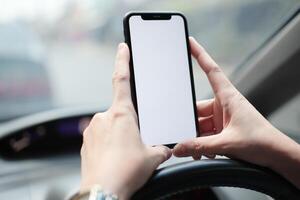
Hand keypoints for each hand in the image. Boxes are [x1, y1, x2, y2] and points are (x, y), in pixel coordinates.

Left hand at [80, 43, 170, 198]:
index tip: (123, 47)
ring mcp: (92, 130)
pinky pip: (100, 139)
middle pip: (120, 112)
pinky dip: (108, 146)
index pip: (121, 78)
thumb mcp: (152, 157)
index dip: (123, 60)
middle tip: (135, 144)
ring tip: (126, 155)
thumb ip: (161, 148)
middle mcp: (103, 118)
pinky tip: (115, 159)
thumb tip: (166, 148)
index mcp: (122, 113)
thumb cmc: (126, 171)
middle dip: (129, 124)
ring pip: (110, 127)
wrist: (103, 190)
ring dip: (119, 137)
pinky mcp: (85, 144)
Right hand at [173, 37, 299, 170]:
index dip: (200, 54)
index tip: (190, 42)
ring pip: (201, 123)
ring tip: (197, 151)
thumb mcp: (226, 144)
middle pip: (198, 108)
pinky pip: (207, 132)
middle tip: (184, 137)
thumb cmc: (261, 142)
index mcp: (228, 97)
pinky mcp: (225, 128)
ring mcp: (224, 117)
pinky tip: (204, 153)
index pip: (211, 70)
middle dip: (190, 124)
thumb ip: (199, 147)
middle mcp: (224, 104)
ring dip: (197, 137)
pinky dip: (203, 142)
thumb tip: (179, 147)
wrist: (277, 155)